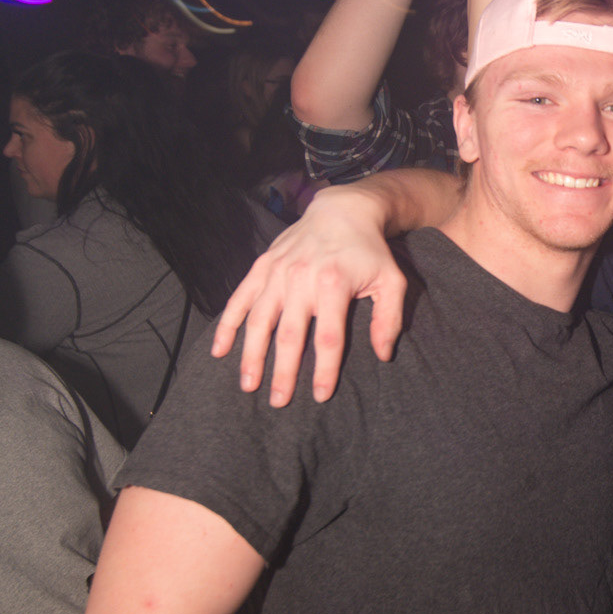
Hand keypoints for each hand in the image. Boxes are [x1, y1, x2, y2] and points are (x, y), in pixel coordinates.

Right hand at [211, 188, 409, 405]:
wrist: (342, 211)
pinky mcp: (262, 267)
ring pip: (259, 320)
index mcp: (334, 284)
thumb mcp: (391, 281)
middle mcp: (301, 279)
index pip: (328, 337)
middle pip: (289, 335)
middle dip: (282, 372)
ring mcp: (277, 273)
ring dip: (251, 355)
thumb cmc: (369, 252)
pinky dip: (227, 324)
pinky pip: (240, 299)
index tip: (320, 395)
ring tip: (248, 385)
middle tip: (279, 402)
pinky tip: (219, 350)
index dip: (324, 369)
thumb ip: (389, 319)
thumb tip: (383, 355)